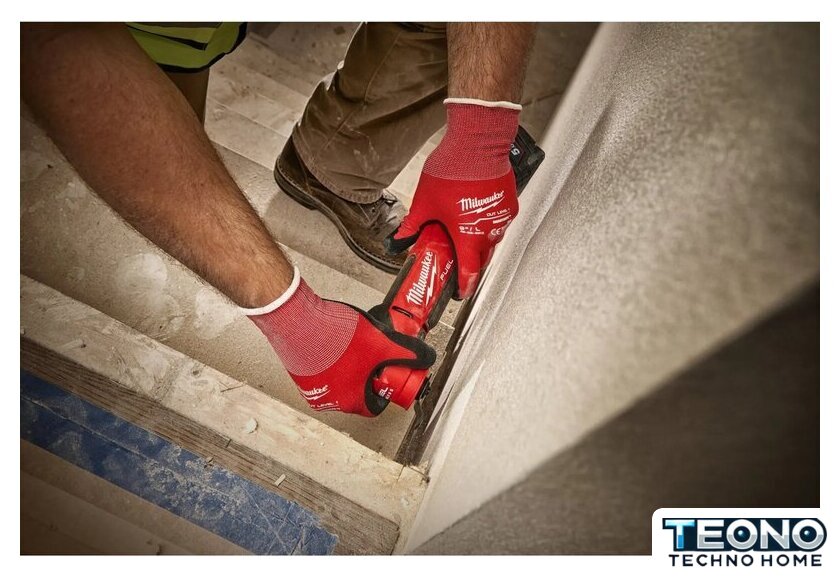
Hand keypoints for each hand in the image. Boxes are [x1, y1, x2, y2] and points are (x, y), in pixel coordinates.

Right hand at [246, 269, 434, 415]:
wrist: (298, 320)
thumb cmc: (335, 337)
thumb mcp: (384, 343)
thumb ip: (408, 353)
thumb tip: (426, 357)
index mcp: (351, 401)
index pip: (376, 405)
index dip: (386, 388)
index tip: (389, 376)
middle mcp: (329, 401)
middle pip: (358, 392)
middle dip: (370, 374)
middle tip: (376, 356)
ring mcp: (312, 388)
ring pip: (341, 380)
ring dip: (352, 366)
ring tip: (358, 345)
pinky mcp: (300, 373)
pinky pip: (323, 371)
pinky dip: (333, 360)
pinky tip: (338, 342)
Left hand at [386, 98, 520, 298]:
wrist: (477, 142)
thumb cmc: (455, 169)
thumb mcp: (424, 202)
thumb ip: (411, 226)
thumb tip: (397, 240)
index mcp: (469, 237)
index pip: (469, 272)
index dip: (464, 285)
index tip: (460, 291)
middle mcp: (490, 231)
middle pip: (482, 258)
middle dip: (470, 262)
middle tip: (457, 259)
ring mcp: (502, 217)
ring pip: (491, 239)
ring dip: (479, 240)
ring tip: (462, 231)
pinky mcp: (509, 202)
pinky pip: (499, 221)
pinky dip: (487, 223)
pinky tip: (473, 212)